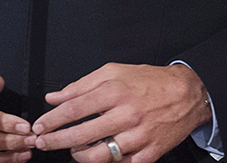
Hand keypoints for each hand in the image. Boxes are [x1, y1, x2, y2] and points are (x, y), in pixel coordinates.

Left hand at [32, 63, 209, 162]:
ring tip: (72, 150)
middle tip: (43, 143)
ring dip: (78, 155)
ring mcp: (138, 136)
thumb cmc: (148, 81)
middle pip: (82, 134)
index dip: (52, 120)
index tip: (39, 126)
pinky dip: (106, 162)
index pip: (74, 109)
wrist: (187, 93)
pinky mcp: (149, 153)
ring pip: (99, 155)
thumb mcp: (114, 72)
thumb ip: (81, 84)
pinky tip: (98, 155)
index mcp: (116, 92)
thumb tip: (55, 96)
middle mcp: (126, 114)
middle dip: (56, 141)